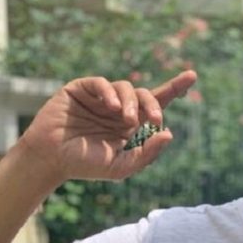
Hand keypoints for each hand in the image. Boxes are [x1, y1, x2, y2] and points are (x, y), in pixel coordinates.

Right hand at [19, 70, 196, 181]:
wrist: (50, 160)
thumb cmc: (85, 165)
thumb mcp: (122, 166)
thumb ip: (146, 153)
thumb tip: (169, 133)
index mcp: (130, 123)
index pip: (156, 101)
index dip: (174, 88)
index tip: (192, 76)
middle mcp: (118, 107)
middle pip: (144, 94)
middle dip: (153, 104)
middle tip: (155, 120)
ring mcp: (100, 97)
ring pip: (125, 87)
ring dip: (130, 102)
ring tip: (125, 119)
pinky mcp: (81, 89)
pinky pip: (100, 83)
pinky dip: (109, 92)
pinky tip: (112, 107)